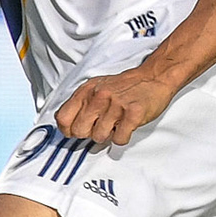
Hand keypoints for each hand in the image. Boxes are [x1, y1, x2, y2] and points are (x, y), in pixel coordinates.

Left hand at [55, 67, 175, 147]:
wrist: (153, 77)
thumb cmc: (124, 87)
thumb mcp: (96, 88)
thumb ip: (81, 104)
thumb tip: (66, 126)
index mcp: (86, 91)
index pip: (62, 118)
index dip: (68, 129)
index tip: (78, 130)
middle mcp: (98, 96)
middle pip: (79, 131)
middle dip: (89, 134)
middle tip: (101, 126)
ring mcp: (116, 104)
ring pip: (99, 137)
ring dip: (108, 135)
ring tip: (116, 123)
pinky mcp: (133, 113)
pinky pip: (119, 139)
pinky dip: (122, 137)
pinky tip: (126, 126)